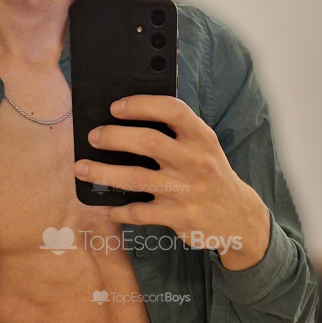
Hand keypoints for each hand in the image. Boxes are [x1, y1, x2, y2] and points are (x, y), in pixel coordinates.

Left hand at [73, 95, 269, 269]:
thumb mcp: (205, 149)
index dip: (141, 104)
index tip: (115, 107)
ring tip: (82, 168)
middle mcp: (195, 161)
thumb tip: (128, 121)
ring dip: (103, 172)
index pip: (172, 110)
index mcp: (202, 138)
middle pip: (148, 142)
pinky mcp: (180, 217)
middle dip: (114, 137)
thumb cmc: (212, 176)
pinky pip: (140, 212)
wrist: (240, 218)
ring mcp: (187, 190)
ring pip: (136, 177)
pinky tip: (106, 206)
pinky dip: (119, 210)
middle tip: (93, 137)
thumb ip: (176, 134)